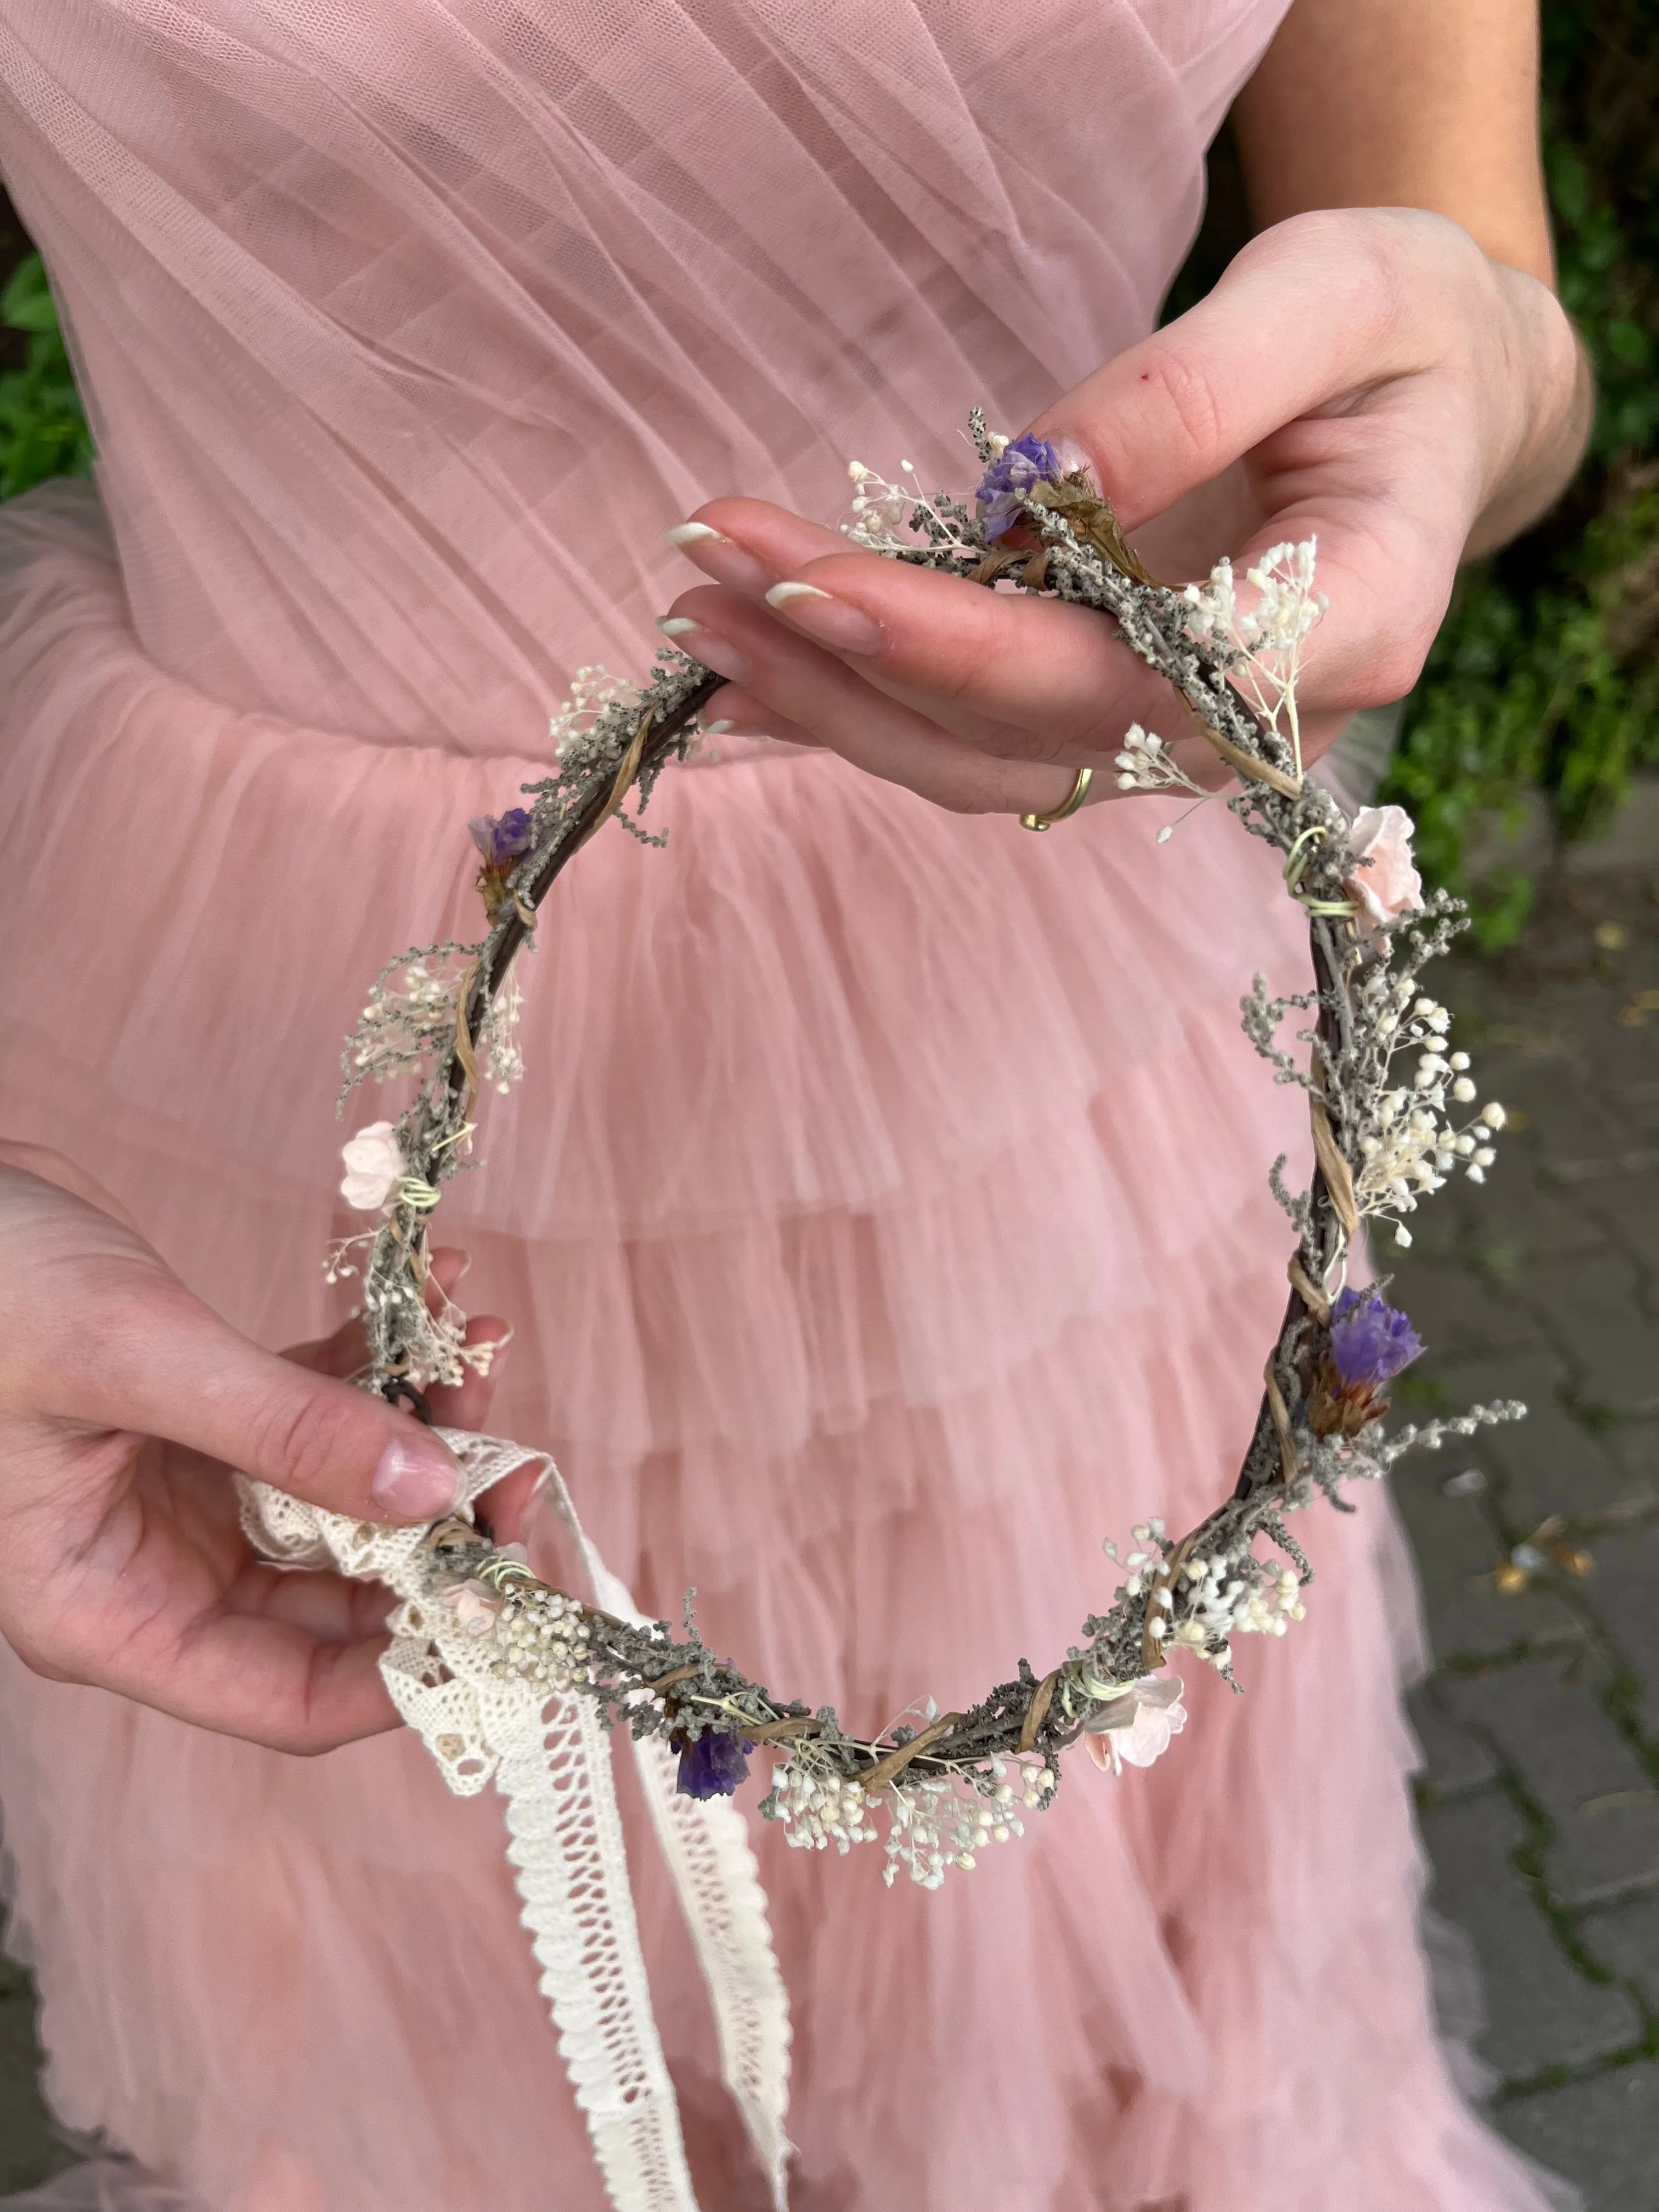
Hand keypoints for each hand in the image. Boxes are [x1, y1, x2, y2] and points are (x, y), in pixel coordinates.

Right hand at [0, 1148, 513, 1752]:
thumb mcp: (131, 1357)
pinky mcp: (206, 1415)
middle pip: (339, 1598)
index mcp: (111, 1610)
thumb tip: (433, 1490)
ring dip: (425, 1427)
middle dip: (438, 1532)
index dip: (413, 1664)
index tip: (507, 1596)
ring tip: (479, 1338)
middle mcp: (157, 1570)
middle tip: (518, 1458)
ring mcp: (187, 1493)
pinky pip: (321, 1411)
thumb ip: (283, 1428)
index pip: (293, 1695)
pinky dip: (381, 1363)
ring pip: (346, 1497)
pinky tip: (437, 1292)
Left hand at [658, 209, 1589, 816]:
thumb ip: (1197, 390)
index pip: (1146, 675)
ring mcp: (1182, 736)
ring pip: (987, 762)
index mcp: (1352, 620)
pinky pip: (976, 737)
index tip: (829, 583)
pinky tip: (749, 669)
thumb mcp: (1336, 297)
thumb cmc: (1400, 337)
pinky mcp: (1115, 715)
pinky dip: (858, 705)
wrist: (1431, 409)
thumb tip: (1035, 483)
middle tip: (711, 577)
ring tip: (700, 619)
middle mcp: (1260, 721)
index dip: (977, 649)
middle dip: (859, 663)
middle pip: (1036, 733)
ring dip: (833, 700)